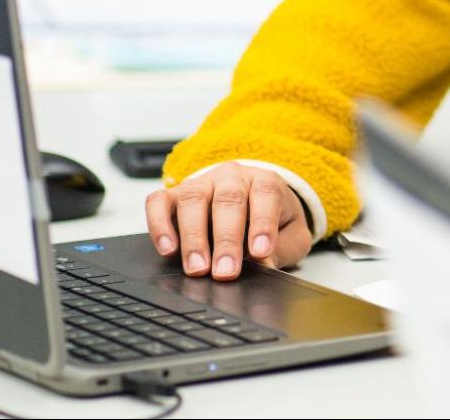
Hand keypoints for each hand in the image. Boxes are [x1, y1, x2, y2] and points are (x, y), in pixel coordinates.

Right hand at [143, 163, 313, 279]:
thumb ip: (281, 250)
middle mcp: (232, 178)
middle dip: (226, 239)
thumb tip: (265, 266)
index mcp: (265, 182)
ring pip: (192, 199)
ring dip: (193, 237)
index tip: (261, 252)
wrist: (251, 199)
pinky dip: (159, 224)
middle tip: (225, 272)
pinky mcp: (174, 194)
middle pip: (228, 200)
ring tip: (197, 268)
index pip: (266, 195)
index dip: (263, 223)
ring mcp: (201, 183)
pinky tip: (167, 249)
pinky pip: (159, 202)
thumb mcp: (290, 235)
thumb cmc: (272, 219)